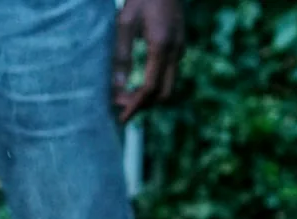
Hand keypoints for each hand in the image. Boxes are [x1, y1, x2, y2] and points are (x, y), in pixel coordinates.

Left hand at [112, 0, 185, 122]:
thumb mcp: (124, 24)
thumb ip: (121, 55)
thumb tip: (115, 87)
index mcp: (162, 47)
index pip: (150, 88)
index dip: (135, 105)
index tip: (121, 116)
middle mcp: (176, 51)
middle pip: (163, 94)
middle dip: (143, 105)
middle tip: (120, 106)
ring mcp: (180, 50)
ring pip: (168, 86)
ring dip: (148, 97)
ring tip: (125, 97)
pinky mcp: (179, 47)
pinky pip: (169, 75)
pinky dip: (154, 86)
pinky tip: (137, 84)